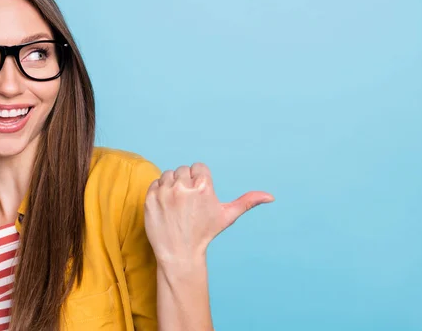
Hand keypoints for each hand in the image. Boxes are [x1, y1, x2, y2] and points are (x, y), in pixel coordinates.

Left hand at [144, 163, 273, 264]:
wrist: (179, 253)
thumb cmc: (204, 234)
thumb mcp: (227, 216)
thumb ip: (247, 201)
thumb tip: (271, 197)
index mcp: (203, 187)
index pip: (199, 168)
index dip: (199, 181)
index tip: (198, 197)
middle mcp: (183, 187)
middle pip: (184, 170)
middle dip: (186, 183)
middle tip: (187, 203)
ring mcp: (165, 192)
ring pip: (169, 174)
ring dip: (172, 185)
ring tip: (176, 205)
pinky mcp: (150, 198)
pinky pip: (155, 183)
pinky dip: (159, 191)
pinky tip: (166, 206)